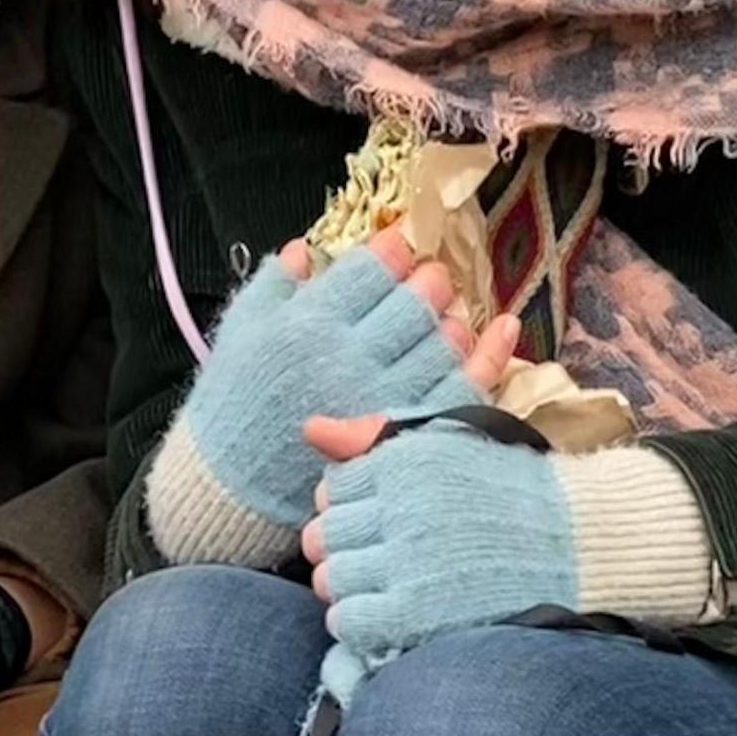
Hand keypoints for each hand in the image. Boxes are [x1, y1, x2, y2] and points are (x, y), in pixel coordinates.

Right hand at [175, 226, 523, 533]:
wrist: (234, 488)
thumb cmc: (234, 408)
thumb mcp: (240, 337)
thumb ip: (272, 288)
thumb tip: (304, 250)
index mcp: (310, 324)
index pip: (368, 271)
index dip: (391, 252)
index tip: (399, 247)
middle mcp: (351, 356)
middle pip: (411, 303)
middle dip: (427, 282)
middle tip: (430, 280)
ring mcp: (382, 396)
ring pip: (440, 343)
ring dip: (452, 318)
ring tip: (448, 313)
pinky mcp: (404, 434)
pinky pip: (457, 390)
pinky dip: (486, 358)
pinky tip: (501, 330)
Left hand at [304, 421, 580, 699]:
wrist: (580, 542)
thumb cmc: (514, 490)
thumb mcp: (450, 442)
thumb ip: (376, 436)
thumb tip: (311, 429)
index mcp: (405, 462)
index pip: (331, 488)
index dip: (346, 507)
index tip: (372, 519)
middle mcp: (400, 508)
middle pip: (324, 536)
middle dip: (339, 548)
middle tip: (371, 558)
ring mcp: (407, 562)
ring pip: (331, 580)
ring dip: (347, 587)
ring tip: (379, 588)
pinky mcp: (417, 612)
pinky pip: (351, 620)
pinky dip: (356, 621)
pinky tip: (382, 616)